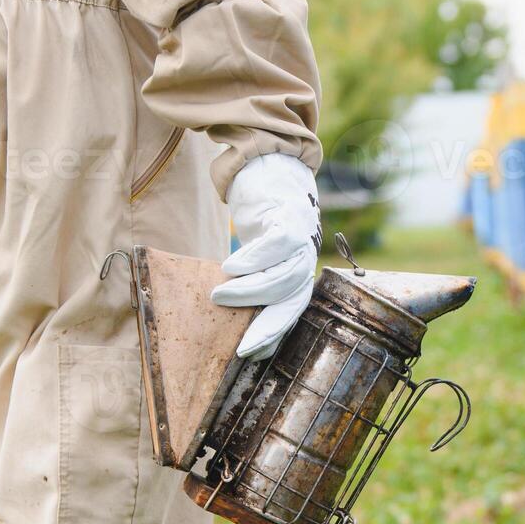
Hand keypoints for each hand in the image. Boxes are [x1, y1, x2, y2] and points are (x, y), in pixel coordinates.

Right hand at [211, 153, 319, 359]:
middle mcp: (305, 261)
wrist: (269, 168)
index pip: (290, 312)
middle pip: (292, 302)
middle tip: (242, 347)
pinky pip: (276, 246)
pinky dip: (253, 259)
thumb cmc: (260, 218)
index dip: (272, 335)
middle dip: (268, 328)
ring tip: (219, 294)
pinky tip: (230, 267)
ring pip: (283, 277)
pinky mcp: (289, 219)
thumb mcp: (259, 254)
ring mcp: (301, 240)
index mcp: (297, 273)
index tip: (250, 355)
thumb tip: (229, 314)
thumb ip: (253, 280)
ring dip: (250, 291)